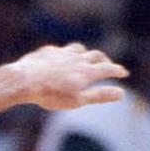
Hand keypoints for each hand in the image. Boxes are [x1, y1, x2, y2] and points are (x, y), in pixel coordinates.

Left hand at [12, 43, 127, 111]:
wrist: (24, 81)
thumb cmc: (50, 95)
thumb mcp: (77, 101)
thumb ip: (99, 96)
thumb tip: (122, 94)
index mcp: (87, 71)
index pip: (108, 69)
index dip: (117, 71)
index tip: (124, 73)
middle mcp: (77, 59)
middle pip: (96, 56)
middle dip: (104, 60)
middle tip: (108, 64)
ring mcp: (62, 53)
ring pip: (79, 49)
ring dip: (85, 53)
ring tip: (85, 58)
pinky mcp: (47, 52)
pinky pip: (58, 51)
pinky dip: (64, 55)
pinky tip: (59, 59)